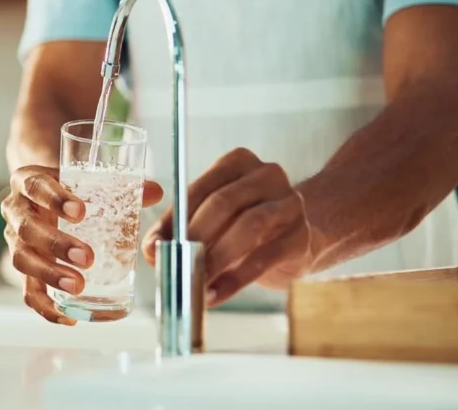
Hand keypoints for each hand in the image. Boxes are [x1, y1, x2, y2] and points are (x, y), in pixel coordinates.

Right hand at [3, 165, 163, 324]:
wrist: (41, 195)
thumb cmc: (66, 187)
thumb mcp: (85, 179)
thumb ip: (119, 185)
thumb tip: (154, 191)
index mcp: (28, 181)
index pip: (35, 186)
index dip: (54, 199)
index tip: (79, 211)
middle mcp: (16, 211)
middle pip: (27, 229)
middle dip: (56, 245)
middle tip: (86, 258)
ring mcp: (15, 241)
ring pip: (22, 259)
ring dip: (49, 274)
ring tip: (77, 286)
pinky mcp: (23, 268)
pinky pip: (28, 290)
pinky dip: (45, 305)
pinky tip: (67, 315)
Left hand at [141, 148, 315, 306]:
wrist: (305, 234)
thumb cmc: (249, 223)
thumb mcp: (216, 218)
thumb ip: (183, 229)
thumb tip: (152, 251)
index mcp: (237, 163)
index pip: (198, 188)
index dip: (172, 219)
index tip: (153, 246)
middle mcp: (266, 176)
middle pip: (223, 203)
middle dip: (194, 236)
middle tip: (173, 263)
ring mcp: (288, 205)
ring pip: (248, 226)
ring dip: (216, 258)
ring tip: (195, 281)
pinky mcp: (300, 237)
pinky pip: (264, 258)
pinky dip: (235, 280)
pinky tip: (215, 294)